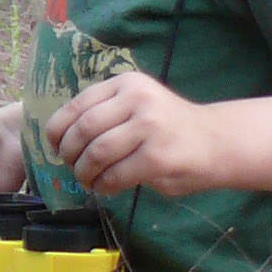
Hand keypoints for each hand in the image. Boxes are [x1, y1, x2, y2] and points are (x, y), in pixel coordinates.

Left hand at [43, 72, 219, 195]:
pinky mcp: (157, 157)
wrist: (216, 141)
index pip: (76, 106)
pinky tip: (107, 187)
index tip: (55, 147)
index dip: (57, 131)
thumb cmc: (168, 126)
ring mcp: (149, 127)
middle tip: (73, 167)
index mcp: (126, 84)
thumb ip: (105, 113)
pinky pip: (115, 175)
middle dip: (70, 154)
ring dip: (85, 173)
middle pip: (83, 130)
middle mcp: (137, 99)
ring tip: (89, 180)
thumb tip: (61, 138)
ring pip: (96, 153)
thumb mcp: (136, 105)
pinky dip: (104, 185)